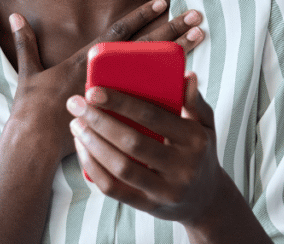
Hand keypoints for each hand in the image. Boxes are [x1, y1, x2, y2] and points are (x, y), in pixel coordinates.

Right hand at [6, 0, 204, 164]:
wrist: (35, 144)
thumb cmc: (31, 108)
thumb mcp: (28, 72)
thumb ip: (25, 42)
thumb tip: (15, 15)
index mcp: (86, 61)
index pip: (119, 33)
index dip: (140, 16)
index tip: (163, 1)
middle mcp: (106, 74)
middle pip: (146, 46)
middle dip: (171, 28)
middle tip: (196, 14)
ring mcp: (116, 94)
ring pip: (155, 69)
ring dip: (180, 52)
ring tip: (201, 35)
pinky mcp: (120, 115)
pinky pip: (151, 100)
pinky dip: (170, 90)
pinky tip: (191, 79)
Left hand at [66, 72, 235, 228]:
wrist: (208, 200)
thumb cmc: (200, 153)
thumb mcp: (206, 125)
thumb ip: (195, 101)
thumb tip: (186, 76)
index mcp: (194, 140)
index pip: (153, 116)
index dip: (120, 103)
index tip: (93, 91)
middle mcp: (182, 167)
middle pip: (132, 142)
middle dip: (98, 121)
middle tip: (76, 104)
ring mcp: (165, 190)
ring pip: (120, 168)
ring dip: (92, 144)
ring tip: (76, 124)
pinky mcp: (148, 206)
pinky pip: (114, 189)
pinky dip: (93, 168)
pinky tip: (82, 150)